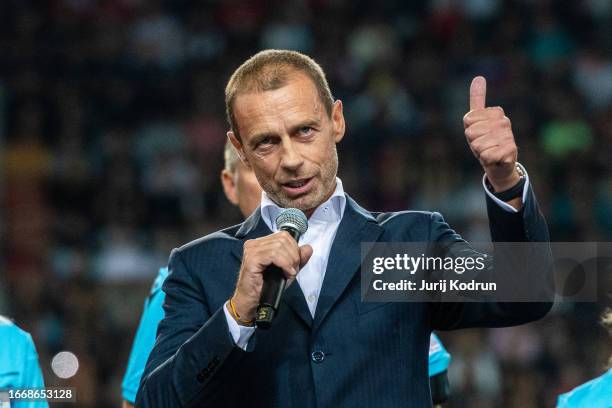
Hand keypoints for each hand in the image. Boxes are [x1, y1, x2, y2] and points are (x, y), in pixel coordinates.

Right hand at [231, 231, 312, 321]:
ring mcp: (251, 250)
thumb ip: (298, 259)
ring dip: (289, 261)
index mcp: (261, 243)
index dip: (294, 248)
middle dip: (293, 255)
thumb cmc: (266, 287)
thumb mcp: (287, 271)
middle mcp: (254, 243)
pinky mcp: (251, 259)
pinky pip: (274, 255)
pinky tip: (286, 273)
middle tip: (292, 270)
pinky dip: (284, 264)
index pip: (284, 235)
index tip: (295, 264)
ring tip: (289, 273)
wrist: (252, 302)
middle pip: (283, 239)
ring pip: (279, 246)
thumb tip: (308, 248)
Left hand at [463, 76, 519, 191]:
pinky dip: (487, 160)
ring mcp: (508, 136)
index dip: (469, 131)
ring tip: (489, 151)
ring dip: (480, 152)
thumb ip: (478, 99)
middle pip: (471, 133)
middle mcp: (504, 122)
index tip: (479, 133)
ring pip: (477, 146)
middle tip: (484, 144)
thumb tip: (479, 77)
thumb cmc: (486, 141)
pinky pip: (486, 156)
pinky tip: (495, 158)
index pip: (468, 120)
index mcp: (496, 112)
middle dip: (474, 142)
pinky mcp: (510, 151)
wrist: (500, 163)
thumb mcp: (477, 120)